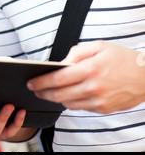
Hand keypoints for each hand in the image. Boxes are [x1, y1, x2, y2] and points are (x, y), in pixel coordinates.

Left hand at [27, 41, 144, 113]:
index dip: (41, 81)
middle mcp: (93, 87)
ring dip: (55, 98)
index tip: (32, 81)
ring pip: (68, 103)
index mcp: (91, 69)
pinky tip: (66, 95)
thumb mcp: (99, 46)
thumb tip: (61, 62)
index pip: (58, 78)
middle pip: (60, 94)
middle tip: (34, 89)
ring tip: (47, 92)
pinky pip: (80, 107)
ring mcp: (98, 101)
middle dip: (43, 92)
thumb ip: (77, 52)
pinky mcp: (103, 109)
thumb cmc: (123, 58)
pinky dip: (70, 102)